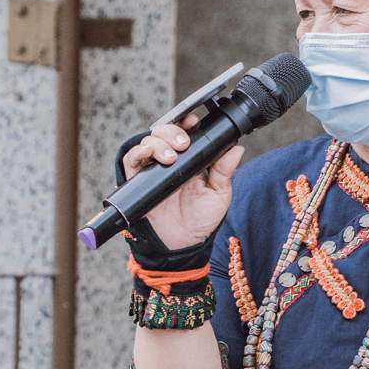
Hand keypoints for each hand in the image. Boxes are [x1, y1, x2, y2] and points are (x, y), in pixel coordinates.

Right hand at [120, 113, 241, 249]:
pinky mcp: (139, 181)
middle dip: (172, 131)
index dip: (187, 124)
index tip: (193, 122)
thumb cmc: (201, 221)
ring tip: (170, 157)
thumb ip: (224, 172)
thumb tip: (236, 149)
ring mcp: (154, 170)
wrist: (181, 246)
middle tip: (183, 144)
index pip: (187, 133)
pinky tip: (146, 154)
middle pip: (165, 132)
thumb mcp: (219, 195)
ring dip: (158, 143)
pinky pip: (131, 160)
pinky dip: (137, 153)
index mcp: (192, 161)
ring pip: (149, 142)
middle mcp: (172, 162)